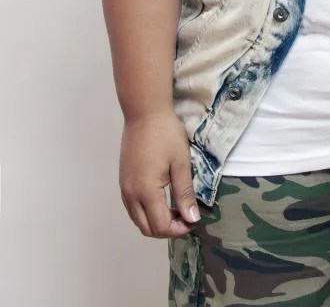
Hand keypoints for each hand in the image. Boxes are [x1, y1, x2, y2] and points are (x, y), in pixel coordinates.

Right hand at [119, 109, 201, 237]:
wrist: (144, 112)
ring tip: (176, 208)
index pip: (161, 226)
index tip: (194, 220)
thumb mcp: (181, 163)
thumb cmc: (166, 134)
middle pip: (146, 228)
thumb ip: (185, 193)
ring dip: (156, 221)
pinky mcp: (123, 180)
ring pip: (138, 219)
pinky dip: (146, 212)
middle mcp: (131, 195)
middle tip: (186, 217)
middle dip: (167, 229)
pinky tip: (162, 199)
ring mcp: (124, 188)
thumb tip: (192, 219)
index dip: (179, 229)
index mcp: (146, 192)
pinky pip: (132, 207)